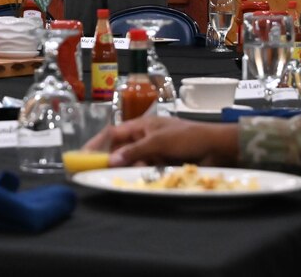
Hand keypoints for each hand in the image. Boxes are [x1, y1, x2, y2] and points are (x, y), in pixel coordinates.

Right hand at [85, 116, 239, 166]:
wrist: (217, 148)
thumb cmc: (188, 137)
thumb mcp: (158, 142)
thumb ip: (134, 151)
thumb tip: (111, 160)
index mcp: (142, 125)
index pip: (113, 133)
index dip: (97, 143)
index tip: (83, 156)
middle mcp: (145, 137)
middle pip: (121, 149)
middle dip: (112, 160)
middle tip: (101, 173)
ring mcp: (154, 150)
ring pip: (133, 161)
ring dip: (130, 168)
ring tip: (131, 174)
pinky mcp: (163, 163)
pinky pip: (146, 169)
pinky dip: (142, 174)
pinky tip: (144, 177)